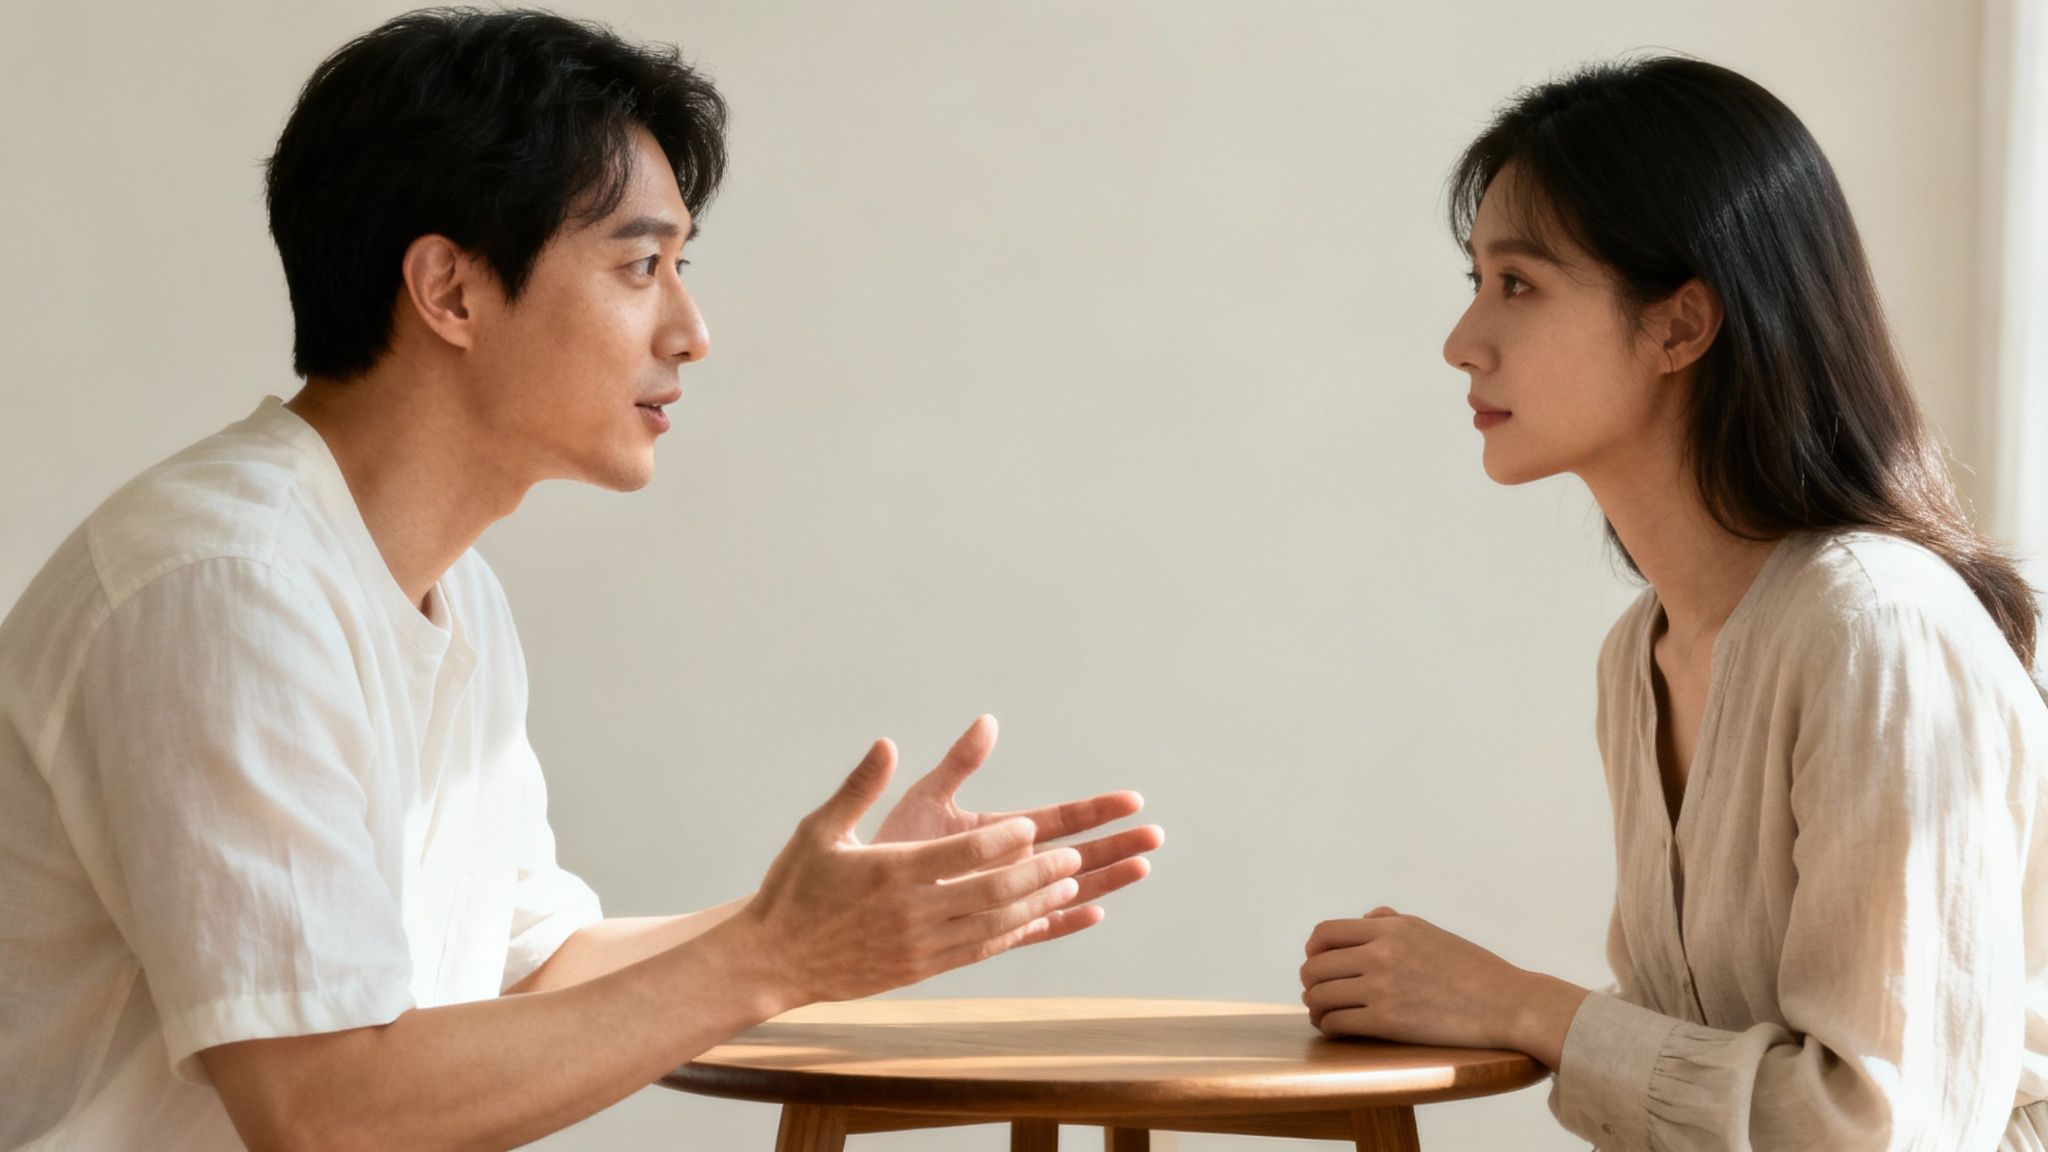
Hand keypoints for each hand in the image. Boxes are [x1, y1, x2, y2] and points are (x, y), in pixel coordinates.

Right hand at [740, 737, 1088, 1005]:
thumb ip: (859, 787)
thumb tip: (887, 743)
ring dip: (1036, 904)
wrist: (772, 960)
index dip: (1004, 842)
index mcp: (889, 873)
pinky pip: (980, 951)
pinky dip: (1015, 933)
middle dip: (1038, 873)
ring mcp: (917, 947)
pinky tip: (1038, 918)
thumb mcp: (820, 829)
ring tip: (1070, 882)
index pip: (962, 855)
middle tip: (1073, 855)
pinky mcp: (920, 970)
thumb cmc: (794, 888)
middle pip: (991, 894)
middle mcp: (909, 914)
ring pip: (993, 927)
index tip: (1034, 827)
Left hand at [873, 715, 1162, 937]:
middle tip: (1156, 836)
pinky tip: (1093, 912)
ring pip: (1064, 890)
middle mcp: (1008, 865)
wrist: (854, 897)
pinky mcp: (988, 929)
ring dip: (1103, 880)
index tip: (1132, 799)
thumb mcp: (926, 797)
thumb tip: (988, 722)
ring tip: (1142, 868)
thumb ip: (960, 764)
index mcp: (999, 832)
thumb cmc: (888, 843)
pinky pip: (1032, 929)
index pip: (1058, 819)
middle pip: (1074, 854)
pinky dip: (1062, 921)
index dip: (1095, 810)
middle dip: (1115, 845)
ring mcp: (1001, 898)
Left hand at [1299, 907, 1587, 1066]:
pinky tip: (1337, 1030)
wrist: (1507, 1003)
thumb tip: (1365, 918)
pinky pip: (1337, 1023)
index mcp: (1391, 927)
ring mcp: (1382, 986)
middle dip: (1311, 982)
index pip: (1325, 933)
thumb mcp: (1430, 932)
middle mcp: (1381, 952)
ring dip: (1316, 1007)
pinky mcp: (1387, 1020)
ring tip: (1324, 1014)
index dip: (1313, 951)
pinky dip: (1329, 1028)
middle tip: (1317, 994)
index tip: (1315, 964)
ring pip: (1320, 995)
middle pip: (1316, 966)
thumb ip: (1393, 922)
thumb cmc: (1473, 970)